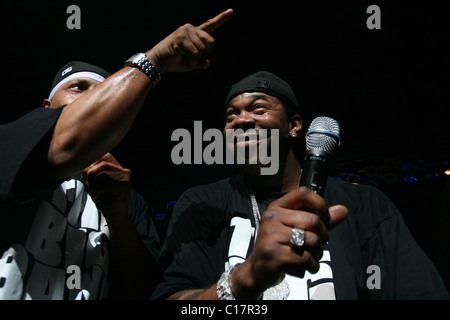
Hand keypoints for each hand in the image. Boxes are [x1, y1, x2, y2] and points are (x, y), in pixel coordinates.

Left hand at [82, 153, 131, 216]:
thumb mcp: (95, 182)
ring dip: (93, 185)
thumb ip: (92, 170)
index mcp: (119, 168)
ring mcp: (126, 178)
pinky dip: (96, 191)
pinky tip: (97, 196)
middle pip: (102, 164)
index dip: (92, 165)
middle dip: (91, 176)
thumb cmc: (104, 200)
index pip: (104, 156)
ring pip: (102, 174)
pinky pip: (103, 184)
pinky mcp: (124, 185)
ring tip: (94, 193)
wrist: (114, 216)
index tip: (87, 177)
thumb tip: (83, 162)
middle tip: (90, 187)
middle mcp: (125, 171)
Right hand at [147, 8, 233, 73]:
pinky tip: (181, 57)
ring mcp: (185, 31)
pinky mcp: (181, 38)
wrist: (159, 62)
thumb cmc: (175, 61)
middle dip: (205, 54)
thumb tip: (208, 61)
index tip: (231, 11)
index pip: (210, 25)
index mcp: (195, 33)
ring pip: (203, 49)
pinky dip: (191, 61)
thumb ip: (202, 61)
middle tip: (192, 59)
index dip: (222, 18)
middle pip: (211, 42)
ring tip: (184, 58)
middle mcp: (191, 28)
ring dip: (195, 60)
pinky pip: (195, 53)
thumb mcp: (193, 62)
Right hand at [233, 187, 347, 298]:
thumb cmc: (280, 246)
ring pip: (311, 240)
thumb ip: (321, 220)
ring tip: (312, 256)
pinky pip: (305, 258)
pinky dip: (312, 265)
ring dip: (318, 252)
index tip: (324, 218)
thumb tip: (343, 210)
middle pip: (313, 220)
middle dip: (323, 236)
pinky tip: (307, 266)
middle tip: (320, 244)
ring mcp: (271, 236)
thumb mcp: (298, 229)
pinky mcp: (274, 255)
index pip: (303, 193)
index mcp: (277, 207)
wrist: (258, 270)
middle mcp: (272, 218)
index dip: (320, 204)